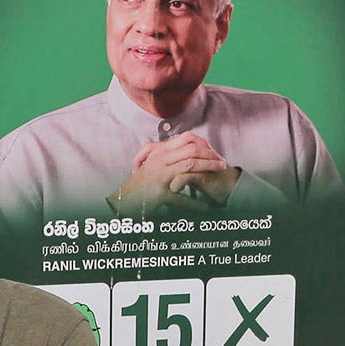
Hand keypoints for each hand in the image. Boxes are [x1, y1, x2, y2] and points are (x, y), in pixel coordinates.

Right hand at [116, 134, 239, 213]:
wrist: (122, 201)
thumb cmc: (138, 185)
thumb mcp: (150, 163)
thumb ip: (165, 154)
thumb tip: (183, 147)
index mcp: (159, 152)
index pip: (186, 138)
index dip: (203, 143)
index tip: (213, 151)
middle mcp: (160, 160)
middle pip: (192, 150)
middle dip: (210, 155)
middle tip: (222, 162)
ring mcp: (160, 176)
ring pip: (190, 166)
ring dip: (209, 168)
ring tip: (220, 172)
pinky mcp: (160, 192)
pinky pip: (182, 197)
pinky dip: (195, 203)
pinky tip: (205, 207)